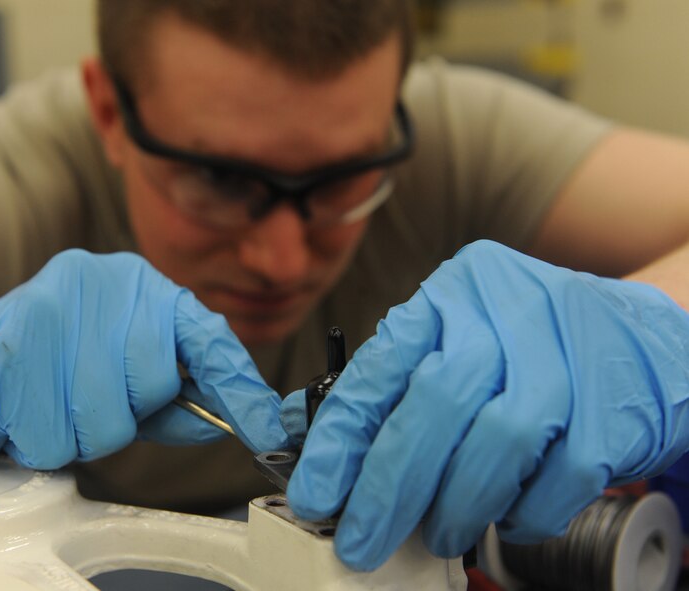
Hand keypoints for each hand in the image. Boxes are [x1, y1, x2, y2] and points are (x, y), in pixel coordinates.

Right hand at [0, 250, 288, 470]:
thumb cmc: (51, 375)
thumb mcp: (121, 382)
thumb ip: (174, 400)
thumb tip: (226, 419)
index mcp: (141, 286)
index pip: (205, 334)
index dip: (239, 385)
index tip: (267, 427)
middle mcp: (104, 279)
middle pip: (152, 381)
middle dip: (123, 416)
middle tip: (87, 404)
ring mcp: (58, 300)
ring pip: (104, 414)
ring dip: (78, 435)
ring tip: (52, 408)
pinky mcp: (15, 334)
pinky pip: (53, 430)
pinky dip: (39, 441)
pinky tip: (21, 410)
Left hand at [285, 240, 688, 569]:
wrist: (639, 339)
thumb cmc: (529, 348)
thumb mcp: (455, 340)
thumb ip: (393, 386)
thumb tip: (319, 442)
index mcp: (452, 295)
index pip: (380, 366)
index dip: (339, 438)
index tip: (315, 494)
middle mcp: (506, 312)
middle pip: (435, 403)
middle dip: (388, 488)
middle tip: (363, 539)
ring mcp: (566, 354)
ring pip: (495, 441)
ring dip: (455, 506)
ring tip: (439, 533)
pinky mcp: (614, 402)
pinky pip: (558, 476)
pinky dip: (523, 513)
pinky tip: (505, 518)